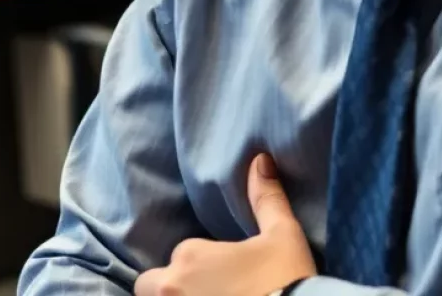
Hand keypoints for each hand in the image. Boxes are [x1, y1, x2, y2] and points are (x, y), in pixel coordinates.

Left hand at [134, 154, 316, 295]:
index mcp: (189, 257)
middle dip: (171, 290)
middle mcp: (171, 289)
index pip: (180, 258)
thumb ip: (266, 199)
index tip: (227, 283)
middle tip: (204, 293)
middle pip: (151, 287)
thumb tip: (260, 159)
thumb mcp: (283, 238)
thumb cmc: (289, 284)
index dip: (200, 270)